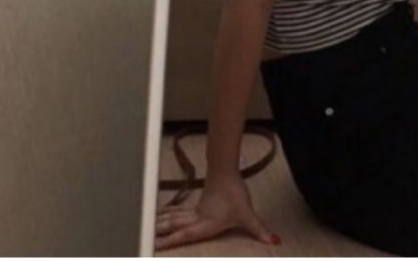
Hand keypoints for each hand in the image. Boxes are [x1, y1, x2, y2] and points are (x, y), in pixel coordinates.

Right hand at [155, 173, 279, 250]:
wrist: (227, 171)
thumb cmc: (234, 193)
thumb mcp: (247, 214)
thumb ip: (259, 229)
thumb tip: (274, 239)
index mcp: (205, 223)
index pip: (185, 234)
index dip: (171, 241)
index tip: (154, 245)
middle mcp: (196, 218)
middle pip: (174, 226)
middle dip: (159, 232)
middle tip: (143, 238)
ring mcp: (195, 211)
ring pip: (174, 218)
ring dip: (161, 223)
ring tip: (146, 227)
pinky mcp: (197, 205)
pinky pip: (178, 212)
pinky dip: (168, 215)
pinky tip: (162, 216)